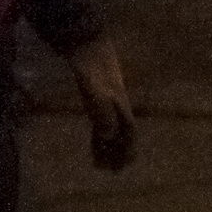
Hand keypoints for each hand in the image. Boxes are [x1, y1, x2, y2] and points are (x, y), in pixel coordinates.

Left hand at [70, 37, 134, 171]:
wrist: (84, 40)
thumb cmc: (90, 64)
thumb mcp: (94, 88)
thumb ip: (101, 112)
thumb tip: (107, 136)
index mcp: (120, 105)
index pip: (127, 133)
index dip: (126, 150)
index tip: (122, 167)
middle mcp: (117, 105)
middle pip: (121, 133)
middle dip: (117, 152)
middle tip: (111, 170)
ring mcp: (107, 99)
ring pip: (110, 127)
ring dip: (107, 145)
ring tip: (100, 161)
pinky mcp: (96, 93)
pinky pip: (100, 118)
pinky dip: (98, 132)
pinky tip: (96, 137)